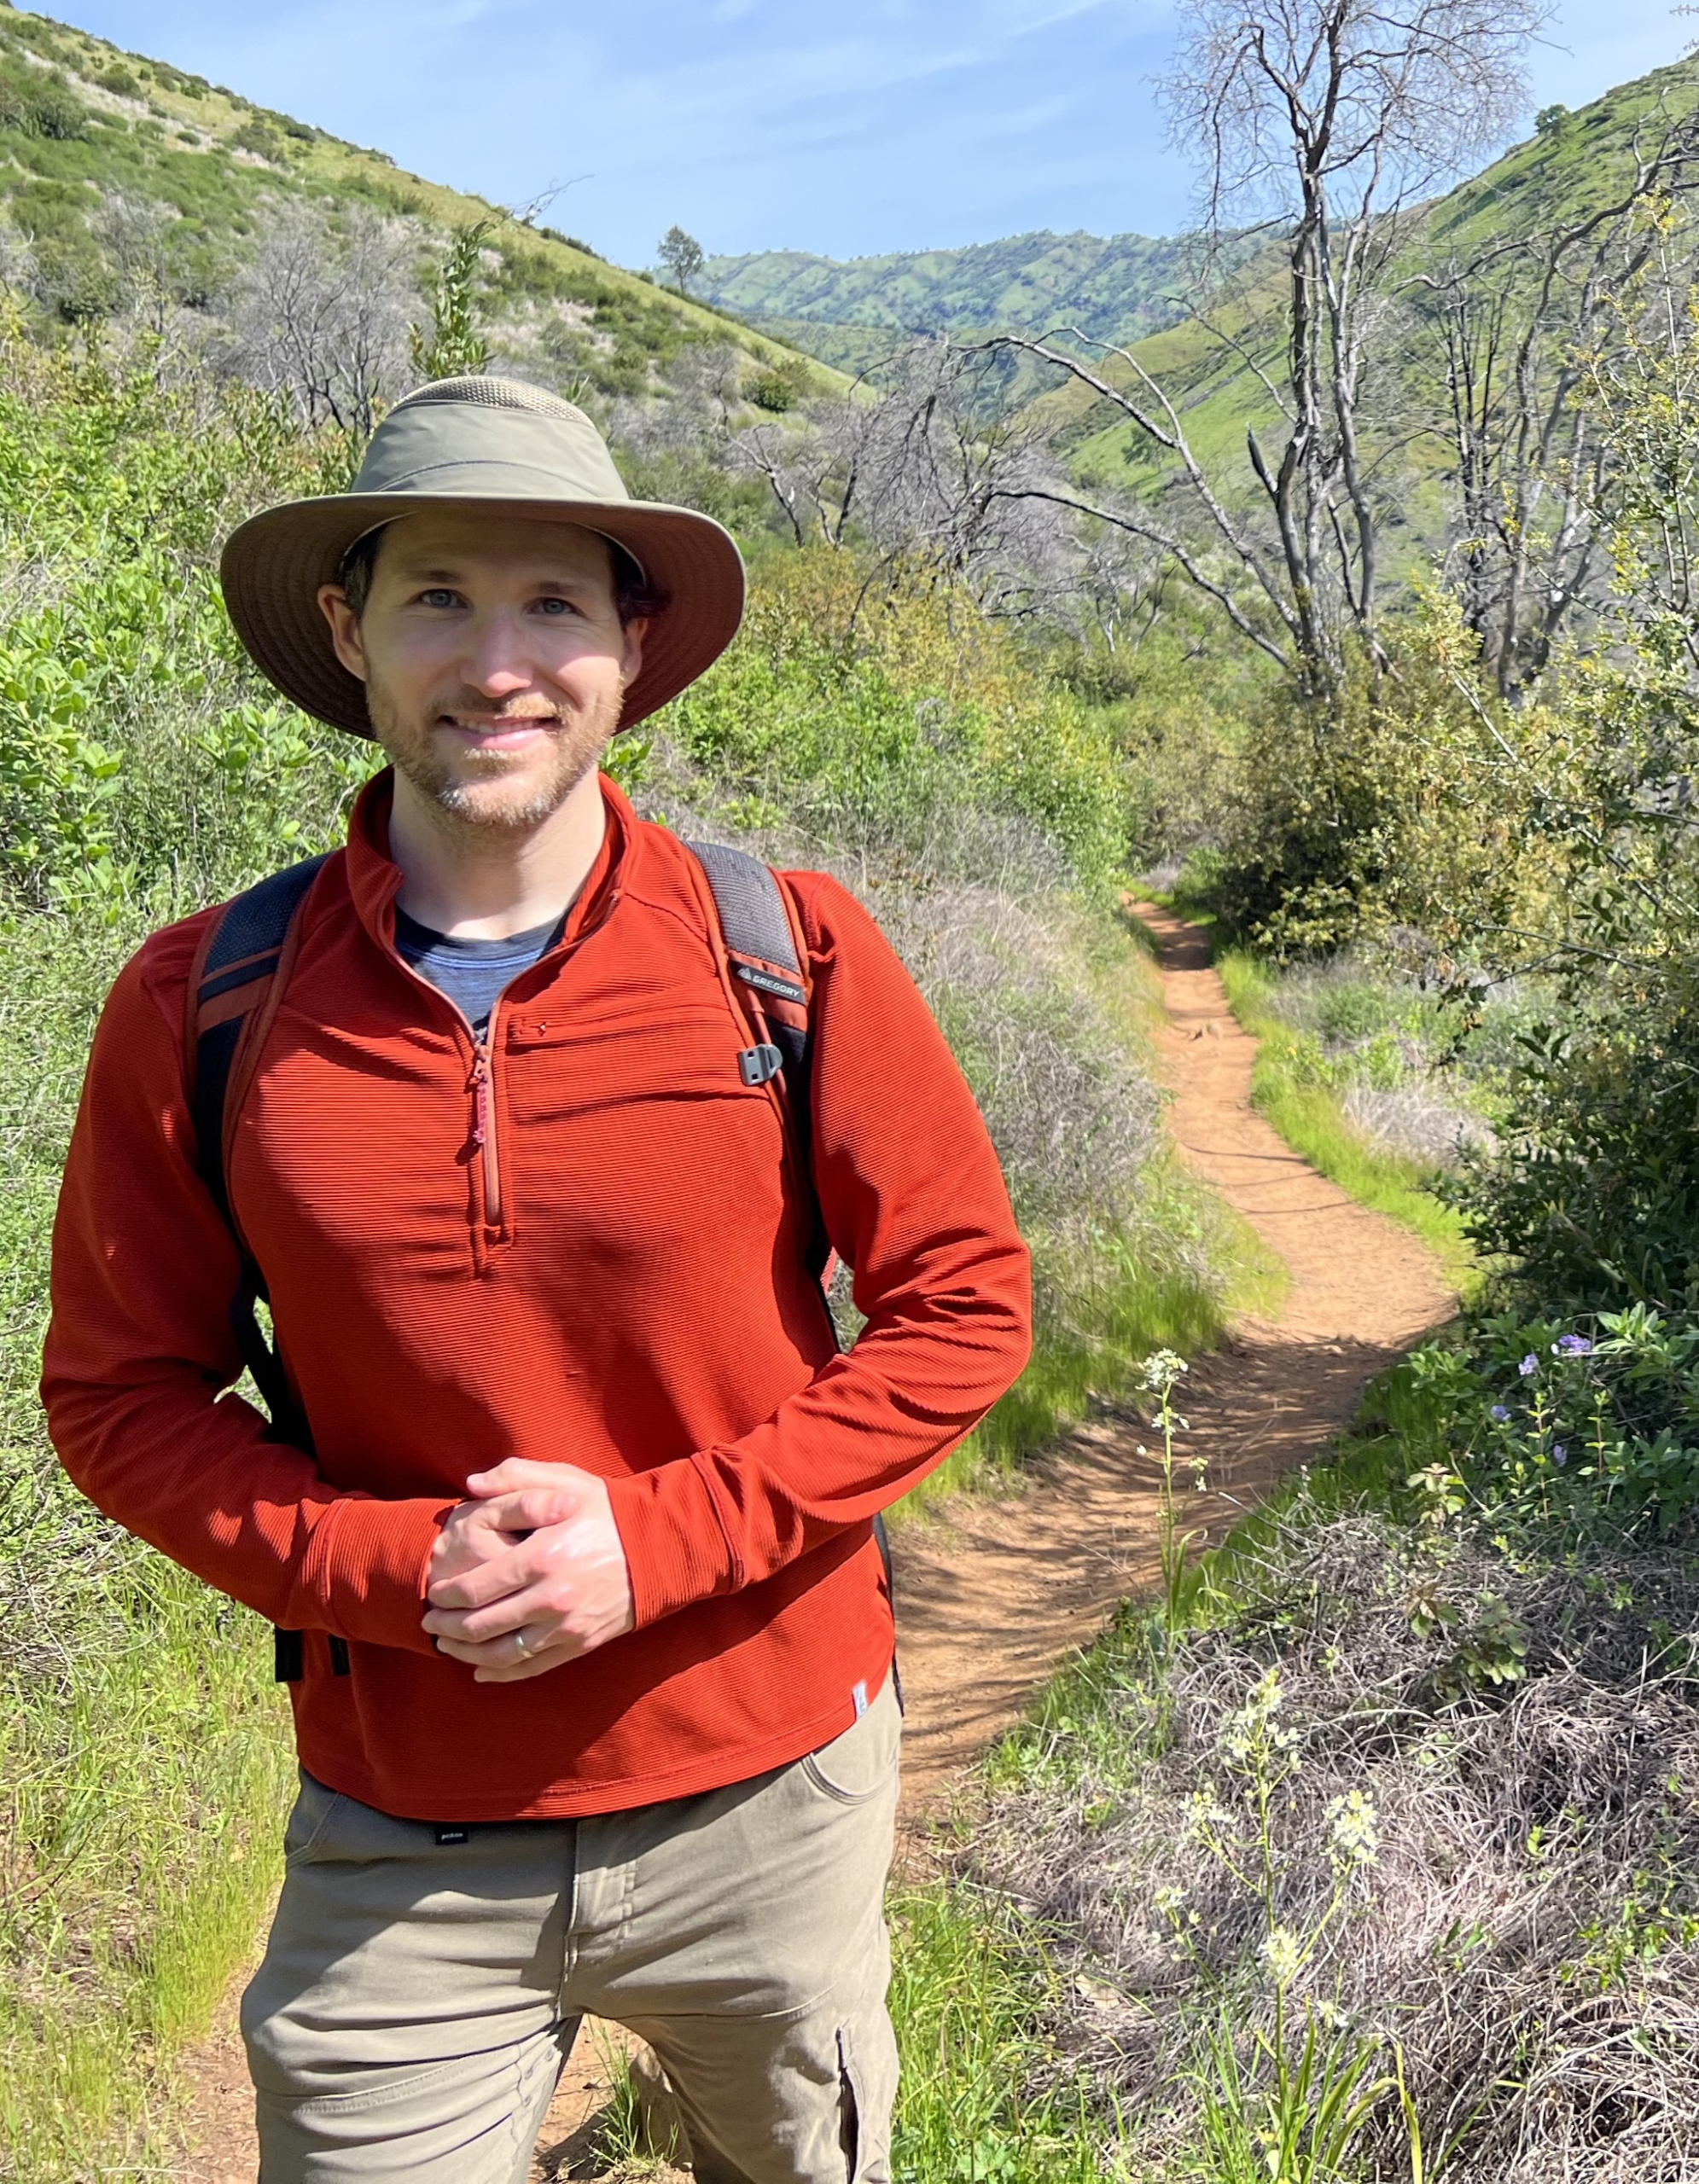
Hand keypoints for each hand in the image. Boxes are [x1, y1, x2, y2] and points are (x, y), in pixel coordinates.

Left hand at [422, 1460, 634, 1682]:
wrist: (662, 1547)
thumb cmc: (608, 1511)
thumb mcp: (565, 1481)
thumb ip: (515, 1477)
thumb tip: (470, 1486)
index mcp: (541, 1556)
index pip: (475, 1588)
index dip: (445, 1595)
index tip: (433, 1594)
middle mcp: (550, 1597)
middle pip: (480, 1625)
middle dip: (447, 1627)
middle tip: (431, 1622)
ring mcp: (565, 1626)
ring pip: (501, 1653)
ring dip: (466, 1653)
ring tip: (448, 1646)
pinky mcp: (579, 1644)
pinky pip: (530, 1668)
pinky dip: (500, 1673)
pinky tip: (480, 1669)